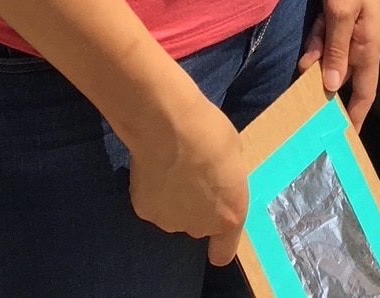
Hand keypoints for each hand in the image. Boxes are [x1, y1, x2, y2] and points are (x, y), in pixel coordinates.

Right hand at [126, 81, 248, 265]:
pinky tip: (155, 168)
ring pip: (174, 216)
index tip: (216, 226)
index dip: (219, 242)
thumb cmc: (211, 133)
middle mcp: (199, 227)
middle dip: (197, 209)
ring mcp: (169, 222)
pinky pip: (153, 205)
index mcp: (228, 216)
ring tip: (172, 169)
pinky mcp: (144, 212)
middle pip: (198, 228)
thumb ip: (226, 183)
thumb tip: (217, 185)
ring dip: (175, 201)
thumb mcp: (235, 157)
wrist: (169, 124)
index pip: (222, 254)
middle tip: (193, 177)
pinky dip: (154, 192)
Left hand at [298, 0, 379, 126]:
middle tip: (312, 124)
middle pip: (348, 75)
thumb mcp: (342, 12)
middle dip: (332, 98)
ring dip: (317, 73)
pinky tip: (299, 60)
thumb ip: (336, 49)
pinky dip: (313, 49)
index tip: (347, 141)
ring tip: (298, 99)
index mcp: (370, 41)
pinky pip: (324, 37)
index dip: (358, 114)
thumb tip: (331, 87)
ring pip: (332, 56)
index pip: (367, 88)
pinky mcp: (336, 6)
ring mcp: (348, 20)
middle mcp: (361, 35)